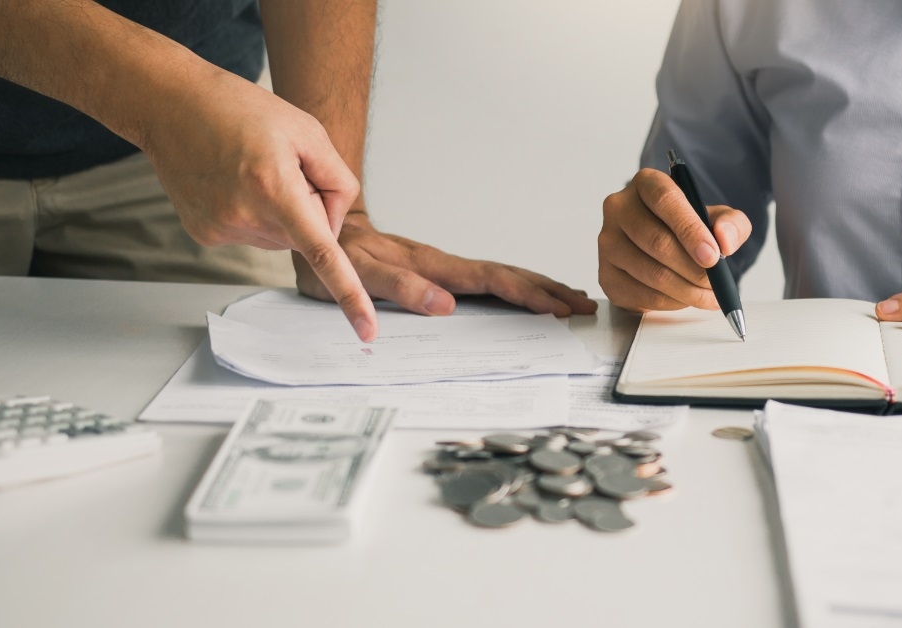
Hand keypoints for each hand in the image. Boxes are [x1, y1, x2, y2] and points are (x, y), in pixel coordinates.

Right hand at [139, 68, 377, 339]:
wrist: (171, 106)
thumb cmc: (240, 110)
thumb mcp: (308, 132)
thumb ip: (337, 183)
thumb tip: (331, 227)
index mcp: (276, 188)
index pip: (323, 253)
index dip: (350, 295)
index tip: (367, 332)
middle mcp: (247, 217)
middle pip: (308, 233)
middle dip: (308, 205)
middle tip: (276, 164)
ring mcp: (222, 231)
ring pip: (281, 236)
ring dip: (279, 209)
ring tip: (249, 169)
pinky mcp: (207, 235)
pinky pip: (253, 235)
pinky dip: (253, 214)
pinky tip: (231, 183)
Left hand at [295, 212, 597, 316]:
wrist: (317, 224)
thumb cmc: (330, 254)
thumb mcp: (355, 274)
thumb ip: (398, 288)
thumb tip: (445, 304)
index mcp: (430, 266)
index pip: (490, 281)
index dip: (527, 295)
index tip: (559, 307)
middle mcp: (442, 264)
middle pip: (507, 276)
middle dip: (547, 291)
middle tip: (584, 305)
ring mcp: (441, 266)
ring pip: (500, 274)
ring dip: (537, 287)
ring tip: (570, 300)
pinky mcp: (436, 271)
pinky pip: (483, 278)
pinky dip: (512, 286)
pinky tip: (523, 294)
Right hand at [599, 168, 750, 311]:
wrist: (666, 250)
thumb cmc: (689, 229)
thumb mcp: (718, 219)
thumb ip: (731, 223)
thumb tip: (724, 239)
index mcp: (646, 183)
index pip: (665, 200)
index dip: (690, 229)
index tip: (712, 255)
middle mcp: (619, 208)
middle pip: (656, 241)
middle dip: (693, 268)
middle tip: (716, 282)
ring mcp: (608, 242)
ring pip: (650, 272)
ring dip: (686, 290)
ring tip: (708, 295)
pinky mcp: (606, 274)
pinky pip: (641, 294)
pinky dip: (671, 302)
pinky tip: (686, 298)